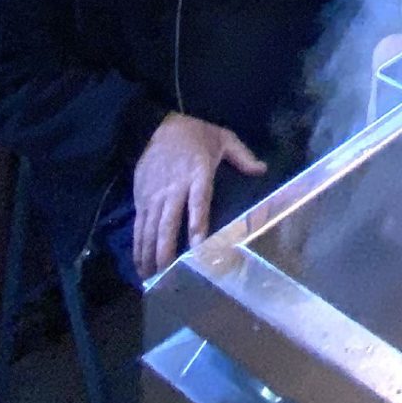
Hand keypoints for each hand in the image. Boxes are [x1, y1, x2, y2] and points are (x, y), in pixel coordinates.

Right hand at [131, 113, 265, 278]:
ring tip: (153, 277)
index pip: (198, 204)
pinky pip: (139, 226)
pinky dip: (138, 246)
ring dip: (150, 254)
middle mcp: (174, 189)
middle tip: (168, 275)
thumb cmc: (195, 134)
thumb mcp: (223, 138)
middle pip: (168, 224)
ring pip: (151, 229)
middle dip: (166, 250)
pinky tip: (140, 263)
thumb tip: (263, 170)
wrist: (158, 125)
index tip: (197, 248)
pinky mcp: (141, 198)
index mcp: (197, 174)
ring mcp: (155, 196)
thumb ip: (243, 156)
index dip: (197, 226)